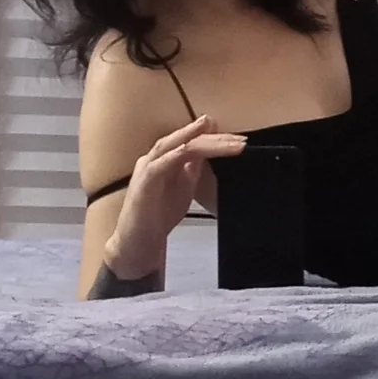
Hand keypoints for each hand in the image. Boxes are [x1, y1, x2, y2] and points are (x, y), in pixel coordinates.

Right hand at [103, 115, 246, 277]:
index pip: (192, 140)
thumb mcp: (185, 185)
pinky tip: (193, 151)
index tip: (238, 139)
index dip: (215, 138)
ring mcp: (147, 169)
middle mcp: (155, 158)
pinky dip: (176, 155)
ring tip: (220, 137)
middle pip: (185, 139)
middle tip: (238, 138)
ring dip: (197, 139)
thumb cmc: (160, 214)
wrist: (138, 242)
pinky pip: (159, 165)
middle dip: (212, 136)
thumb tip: (212, 147)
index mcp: (166, 158)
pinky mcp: (143, 184)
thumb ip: (195, 166)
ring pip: (173, 146)